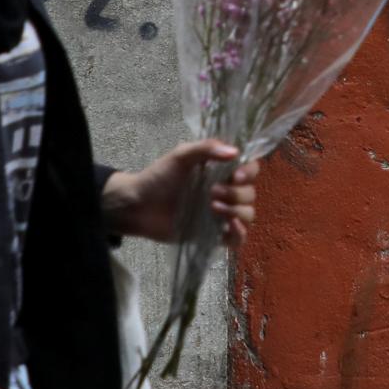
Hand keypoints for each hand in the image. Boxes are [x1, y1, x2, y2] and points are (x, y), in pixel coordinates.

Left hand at [103, 138, 258, 246]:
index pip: (249, 170)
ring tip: (212, 208)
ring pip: (247, 214)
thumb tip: (235, 152)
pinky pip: (237, 238)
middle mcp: (225, 192)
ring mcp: (220, 214)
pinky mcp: (213, 235)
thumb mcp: (180, 156)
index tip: (236, 176)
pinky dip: (238, 234)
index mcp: (220, 171)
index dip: (249, 173)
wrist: (139, 205)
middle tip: (212, 193)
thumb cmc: (158, 177)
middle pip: (249, 194)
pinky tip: (228, 227)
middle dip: (236, 194)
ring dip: (236, 211)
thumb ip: (206, 149)